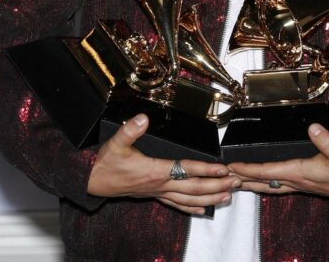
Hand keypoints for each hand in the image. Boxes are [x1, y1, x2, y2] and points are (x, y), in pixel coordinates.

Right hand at [86, 114, 238, 214]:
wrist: (93, 182)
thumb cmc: (105, 164)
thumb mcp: (116, 143)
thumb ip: (130, 130)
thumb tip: (143, 118)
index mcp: (154, 171)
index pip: (186, 169)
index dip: (206, 169)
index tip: (223, 168)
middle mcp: (160, 184)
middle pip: (194, 188)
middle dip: (217, 186)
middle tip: (236, 182)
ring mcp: (158, 192)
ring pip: (189, 199)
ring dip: (210, 198)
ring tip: (228, 196)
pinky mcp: (154, 196)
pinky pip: (177, 205)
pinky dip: (193, 207)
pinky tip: (204, 209)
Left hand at [227, 123, 328, 199]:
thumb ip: (326, 141)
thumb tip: (313, 127)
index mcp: (301, 172)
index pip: (268, 171)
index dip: (248, 169)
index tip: (232, 166)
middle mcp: (297, 181)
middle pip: (263, 182)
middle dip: (242, 178)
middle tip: (223, 176)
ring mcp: (300, 185)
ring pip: (268, 186)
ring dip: (251, 183)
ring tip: (235, 180)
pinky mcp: (305, 184)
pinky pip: (278, 186)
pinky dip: (265, 183)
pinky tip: (262, 182)